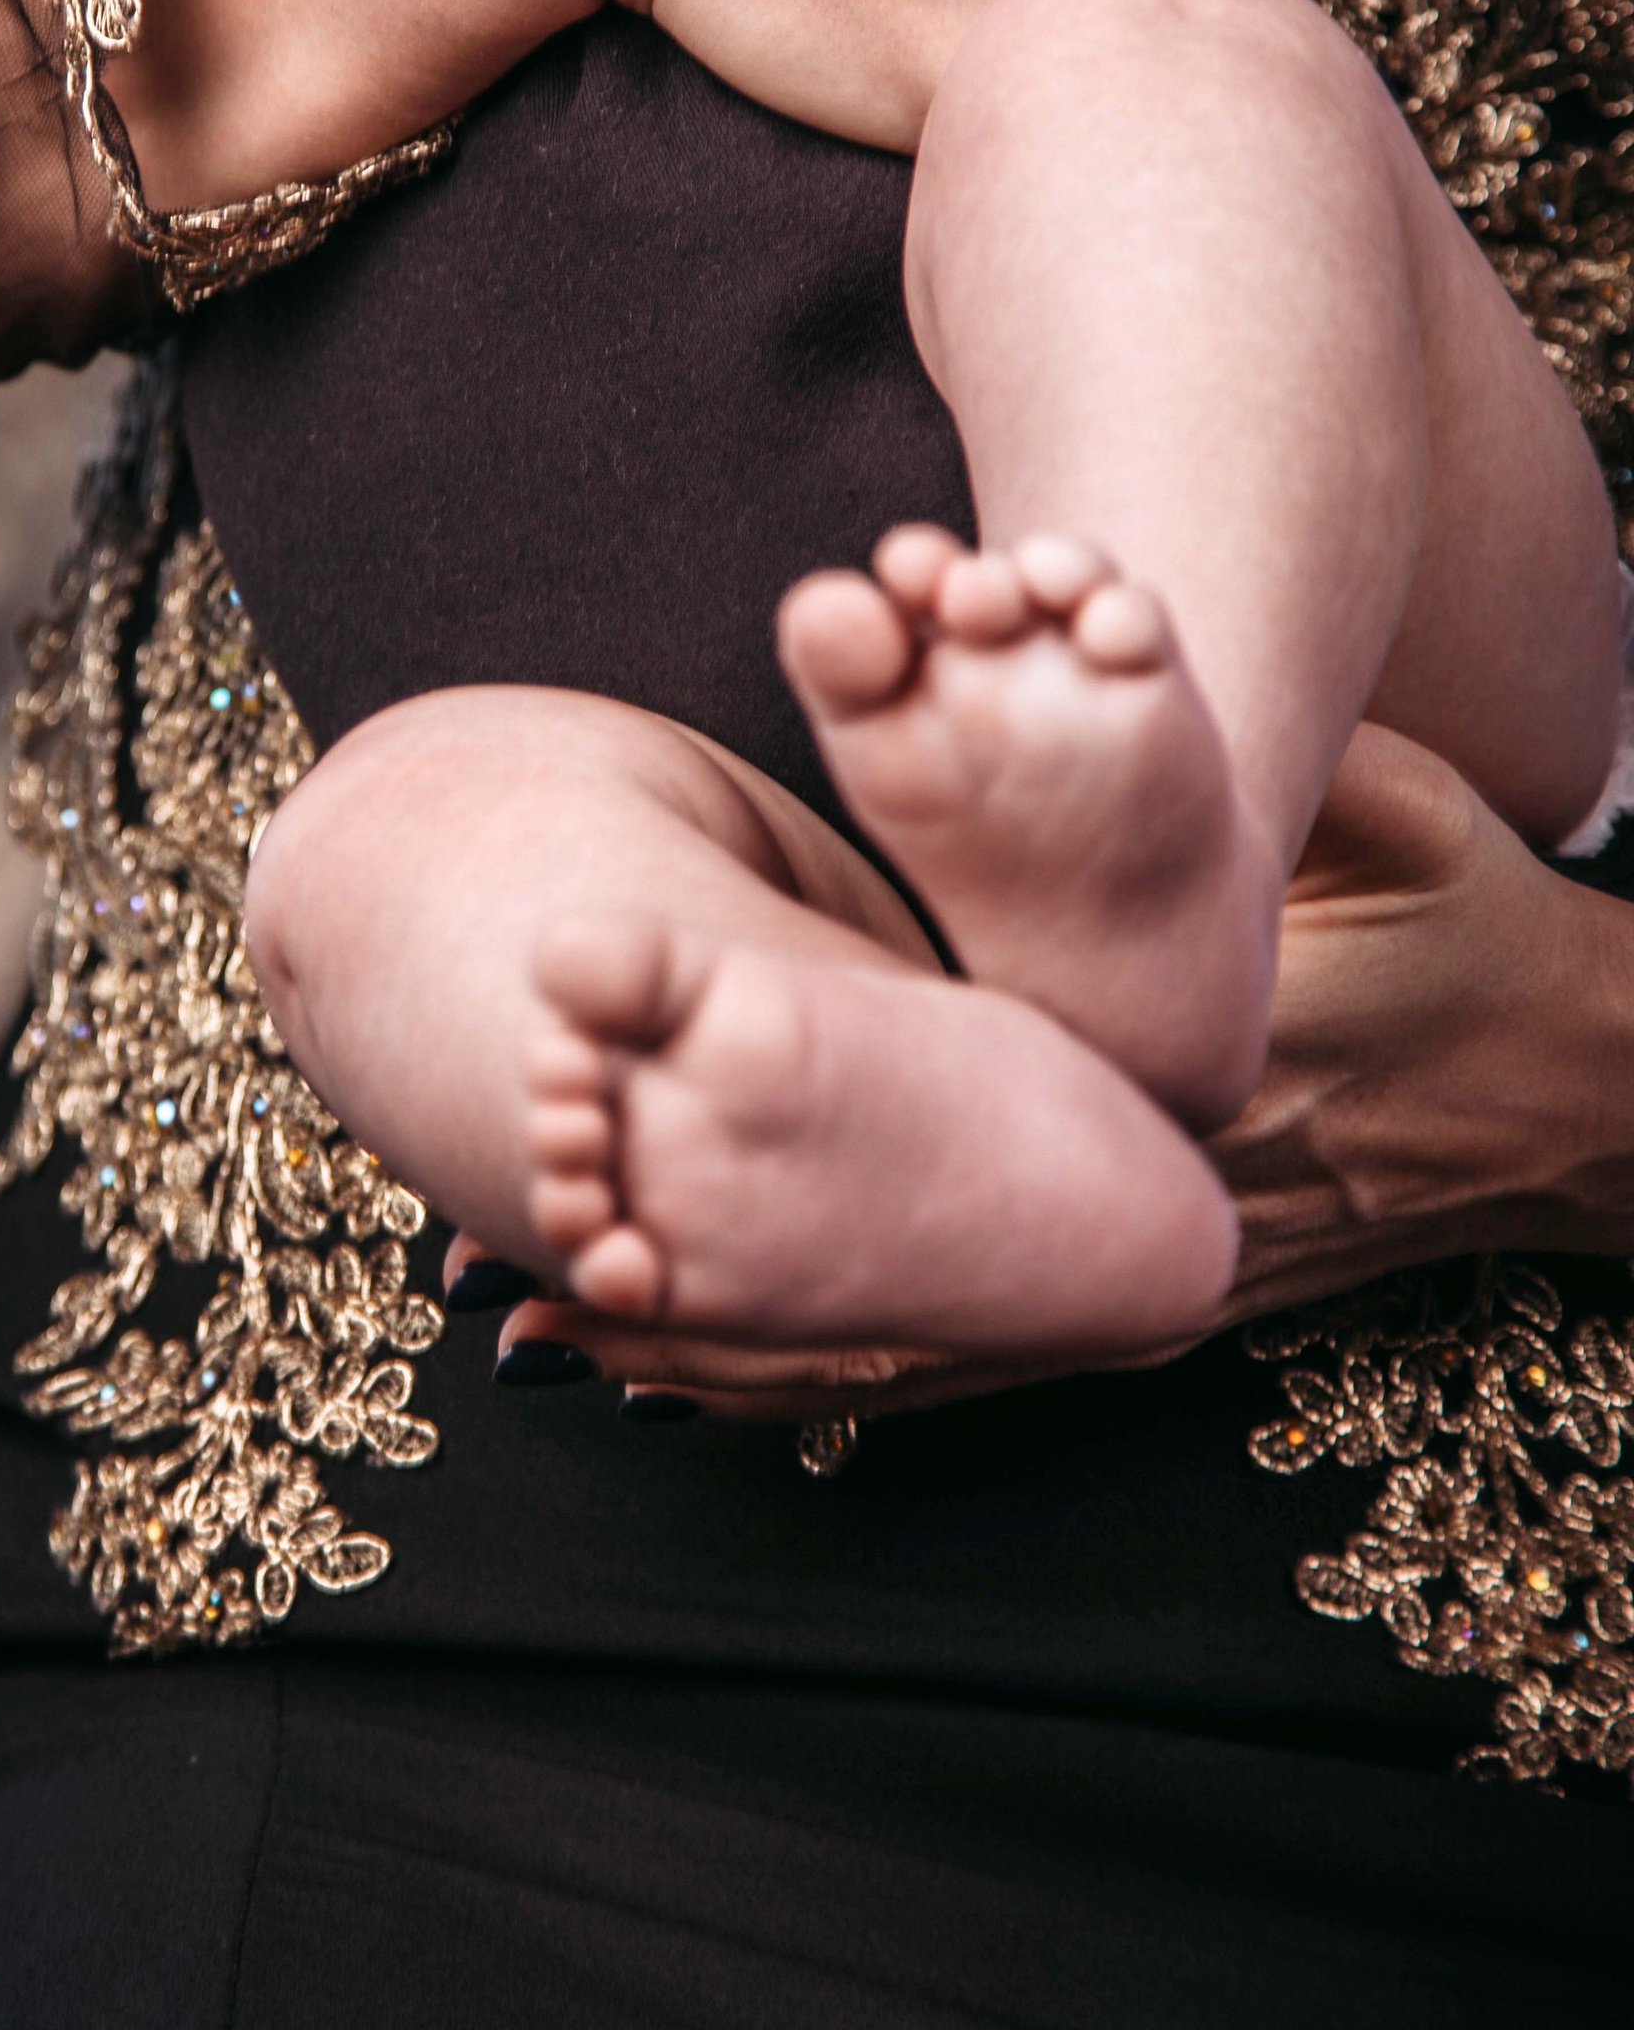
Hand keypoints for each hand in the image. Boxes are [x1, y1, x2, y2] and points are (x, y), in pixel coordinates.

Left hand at [451, 724, 1633, 1422]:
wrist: (1589, 1088)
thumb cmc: (1479, 922)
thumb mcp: (1394, 814)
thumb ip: (1266, 756)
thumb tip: (1126, 631)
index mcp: (1181, 1070)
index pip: (948, 1098)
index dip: (783, 1104)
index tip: (624, 1097)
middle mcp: (1148, 1193)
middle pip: (890, 1246)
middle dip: (694, 1263)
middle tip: (505, 1262)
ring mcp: (1154, 1272)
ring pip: (907, 1335)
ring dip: (731, 1352)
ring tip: (551, 1345)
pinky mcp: (1161, 1303)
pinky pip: (979, 1365)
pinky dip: (841, 1386)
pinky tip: (716, 1398)